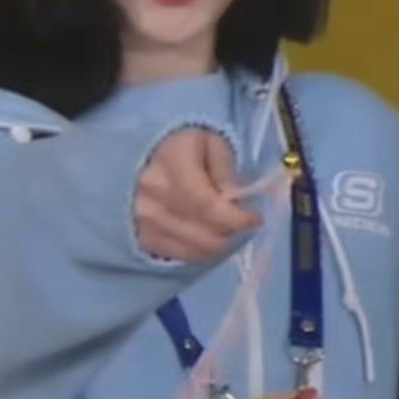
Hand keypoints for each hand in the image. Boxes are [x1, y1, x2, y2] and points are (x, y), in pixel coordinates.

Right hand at [135, 129, 261, 262]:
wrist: (148, 153)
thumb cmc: (188, 145)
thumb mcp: (214, 142)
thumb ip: (226, 171)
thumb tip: (235, 202)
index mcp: (171, 162)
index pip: (206, 204)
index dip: (235, 218)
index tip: (255, 218)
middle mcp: (152, 195)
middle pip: (202, 232)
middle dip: (230, 231)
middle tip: (240, 221)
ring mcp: (144, 220)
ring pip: (194, 249)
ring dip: (218, 243)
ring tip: (225, 226)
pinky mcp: (144, 238)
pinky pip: (181, 256)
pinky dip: (201, 251)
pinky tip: (208, 235)